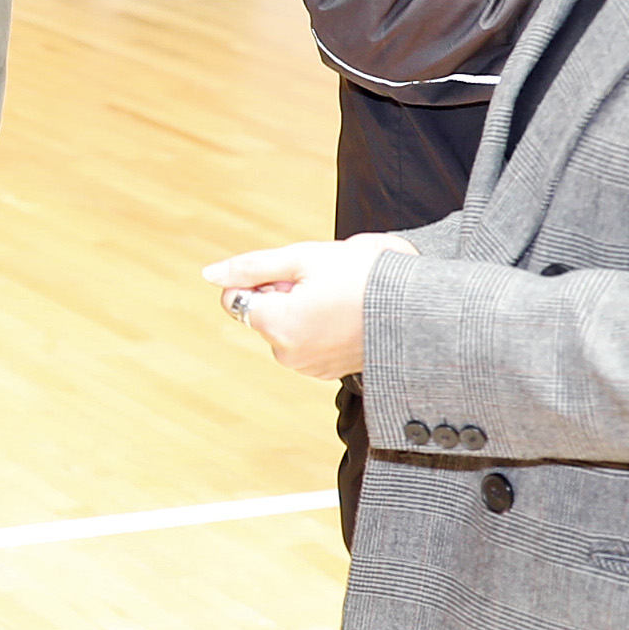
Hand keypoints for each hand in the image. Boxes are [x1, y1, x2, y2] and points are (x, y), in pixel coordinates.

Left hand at [202, 234, 414, 381]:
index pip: (234, 299)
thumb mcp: (303, 258)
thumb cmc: (364, 276)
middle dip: (280, 294)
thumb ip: (251, 267)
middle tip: (321, 282)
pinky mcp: (328, 372)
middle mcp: (287, 355)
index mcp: (276, 326)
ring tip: (340, 298)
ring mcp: (309, 368)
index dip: (258, 280)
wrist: (419, 306)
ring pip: (284, 327)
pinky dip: (317, 325)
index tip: (292, 274)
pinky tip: (347, 314)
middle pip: (261, 315)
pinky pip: (306, 341)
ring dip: (300, 309)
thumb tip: (209, 274)